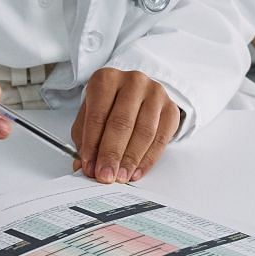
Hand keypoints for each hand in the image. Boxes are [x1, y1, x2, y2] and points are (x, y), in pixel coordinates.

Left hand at [71, 68, 181, 184]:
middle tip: (105, 175)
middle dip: (112, 154)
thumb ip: (85, 139)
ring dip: (130, 159)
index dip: (92, 144)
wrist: (137, 94)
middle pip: (122, 123)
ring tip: (121, 177)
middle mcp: (132, 82)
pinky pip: (161, 139)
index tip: (89, 166)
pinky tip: (136, 171)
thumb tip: (83, 167)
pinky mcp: (170, 108)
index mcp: (106, 79)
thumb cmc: (109, 105)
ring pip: (144, 132)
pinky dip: (148, 159)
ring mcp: (154, 93)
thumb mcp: (90, 116)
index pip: (98, 114)